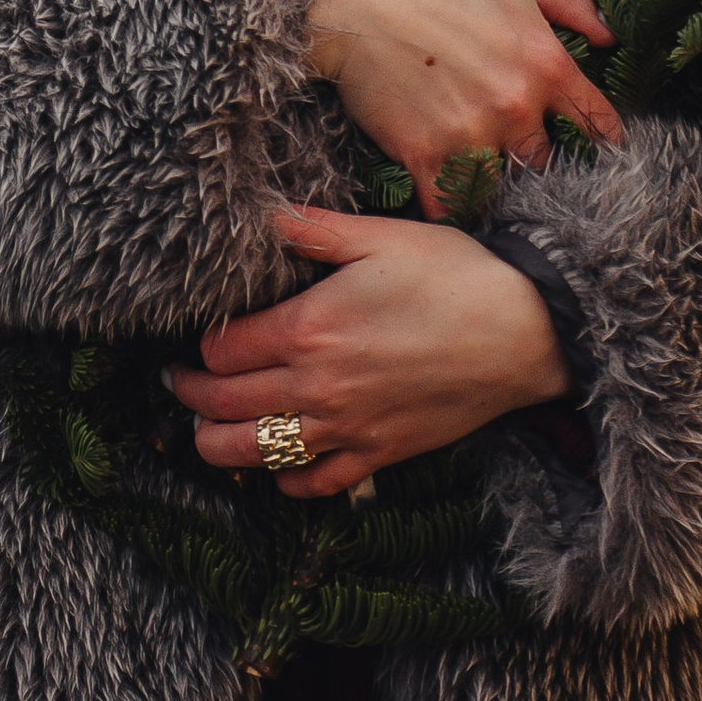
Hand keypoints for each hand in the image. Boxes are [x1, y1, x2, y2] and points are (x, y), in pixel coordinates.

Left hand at [167, 202, 571, 498]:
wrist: (524, 332)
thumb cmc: (456, 275)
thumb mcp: (381, 236)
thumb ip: (314, 228)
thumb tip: (263, 216)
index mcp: (309, 327)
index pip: (221, 351)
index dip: (199, 346)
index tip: (194, 339)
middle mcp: (317, 386)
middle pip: (224, 406)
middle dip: (190, 396)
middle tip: (177, 383)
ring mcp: (346, 427)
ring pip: (254, 455)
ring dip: (217, 445)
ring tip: (206, 429)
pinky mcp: (378, 455)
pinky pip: (313, 484)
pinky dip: (284, 481)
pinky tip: (277, 464)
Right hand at [305, 0, 617, 216]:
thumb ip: (570, 0)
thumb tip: (612, 35)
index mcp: (544, 61)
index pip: (598, 120)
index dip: (603, 140)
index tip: (600, 154)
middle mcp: (515, 105)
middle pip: (549, 162)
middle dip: (542, 164)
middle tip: (531, 167)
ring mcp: (470, 134)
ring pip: (504, 187)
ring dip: (500, 189)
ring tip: (495, 188)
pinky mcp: (425, 155)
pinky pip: (452, 205)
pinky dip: (455, 208)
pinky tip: (455, 202)